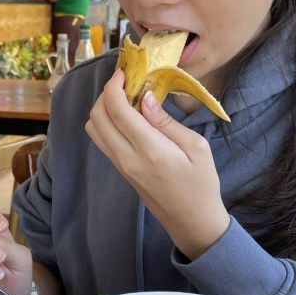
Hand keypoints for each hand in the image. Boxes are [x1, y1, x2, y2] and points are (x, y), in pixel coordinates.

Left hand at [85, 70, 228, 259]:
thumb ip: (166, 122)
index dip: (114, 86)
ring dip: (103, 109)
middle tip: (125, 83)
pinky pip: (102, 141)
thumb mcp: (196, 147)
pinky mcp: (120, 171)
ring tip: (125, 98)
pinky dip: (106, 122)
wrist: (192, 222)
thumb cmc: (201, 184)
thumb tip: (145, 98)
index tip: (123, 72)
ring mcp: (121, 166)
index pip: (116, 110)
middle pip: (97, 117)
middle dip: (105, 94)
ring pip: (93, 130)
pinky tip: (126, 116)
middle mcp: (128, 158)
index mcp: (149, 150)